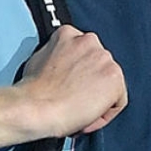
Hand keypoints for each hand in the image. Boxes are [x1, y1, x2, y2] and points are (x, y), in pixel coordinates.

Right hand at [12, 25, 126, 139]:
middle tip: (75, 101)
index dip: (77, 75)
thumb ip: (58, 55)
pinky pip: (118, 102)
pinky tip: (87, 117)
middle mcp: (89, 41)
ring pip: (110, 84)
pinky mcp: (114, 78)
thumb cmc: (32, 91)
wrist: (36, 107)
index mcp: (69, 33)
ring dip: (98, 99)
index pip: (84, 53)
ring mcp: (104, 58)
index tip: (70, 86)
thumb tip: (62, 66)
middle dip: (90, 84)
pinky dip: (105, 114)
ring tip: (78, 111)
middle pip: (99, 67)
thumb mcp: (40, 59)